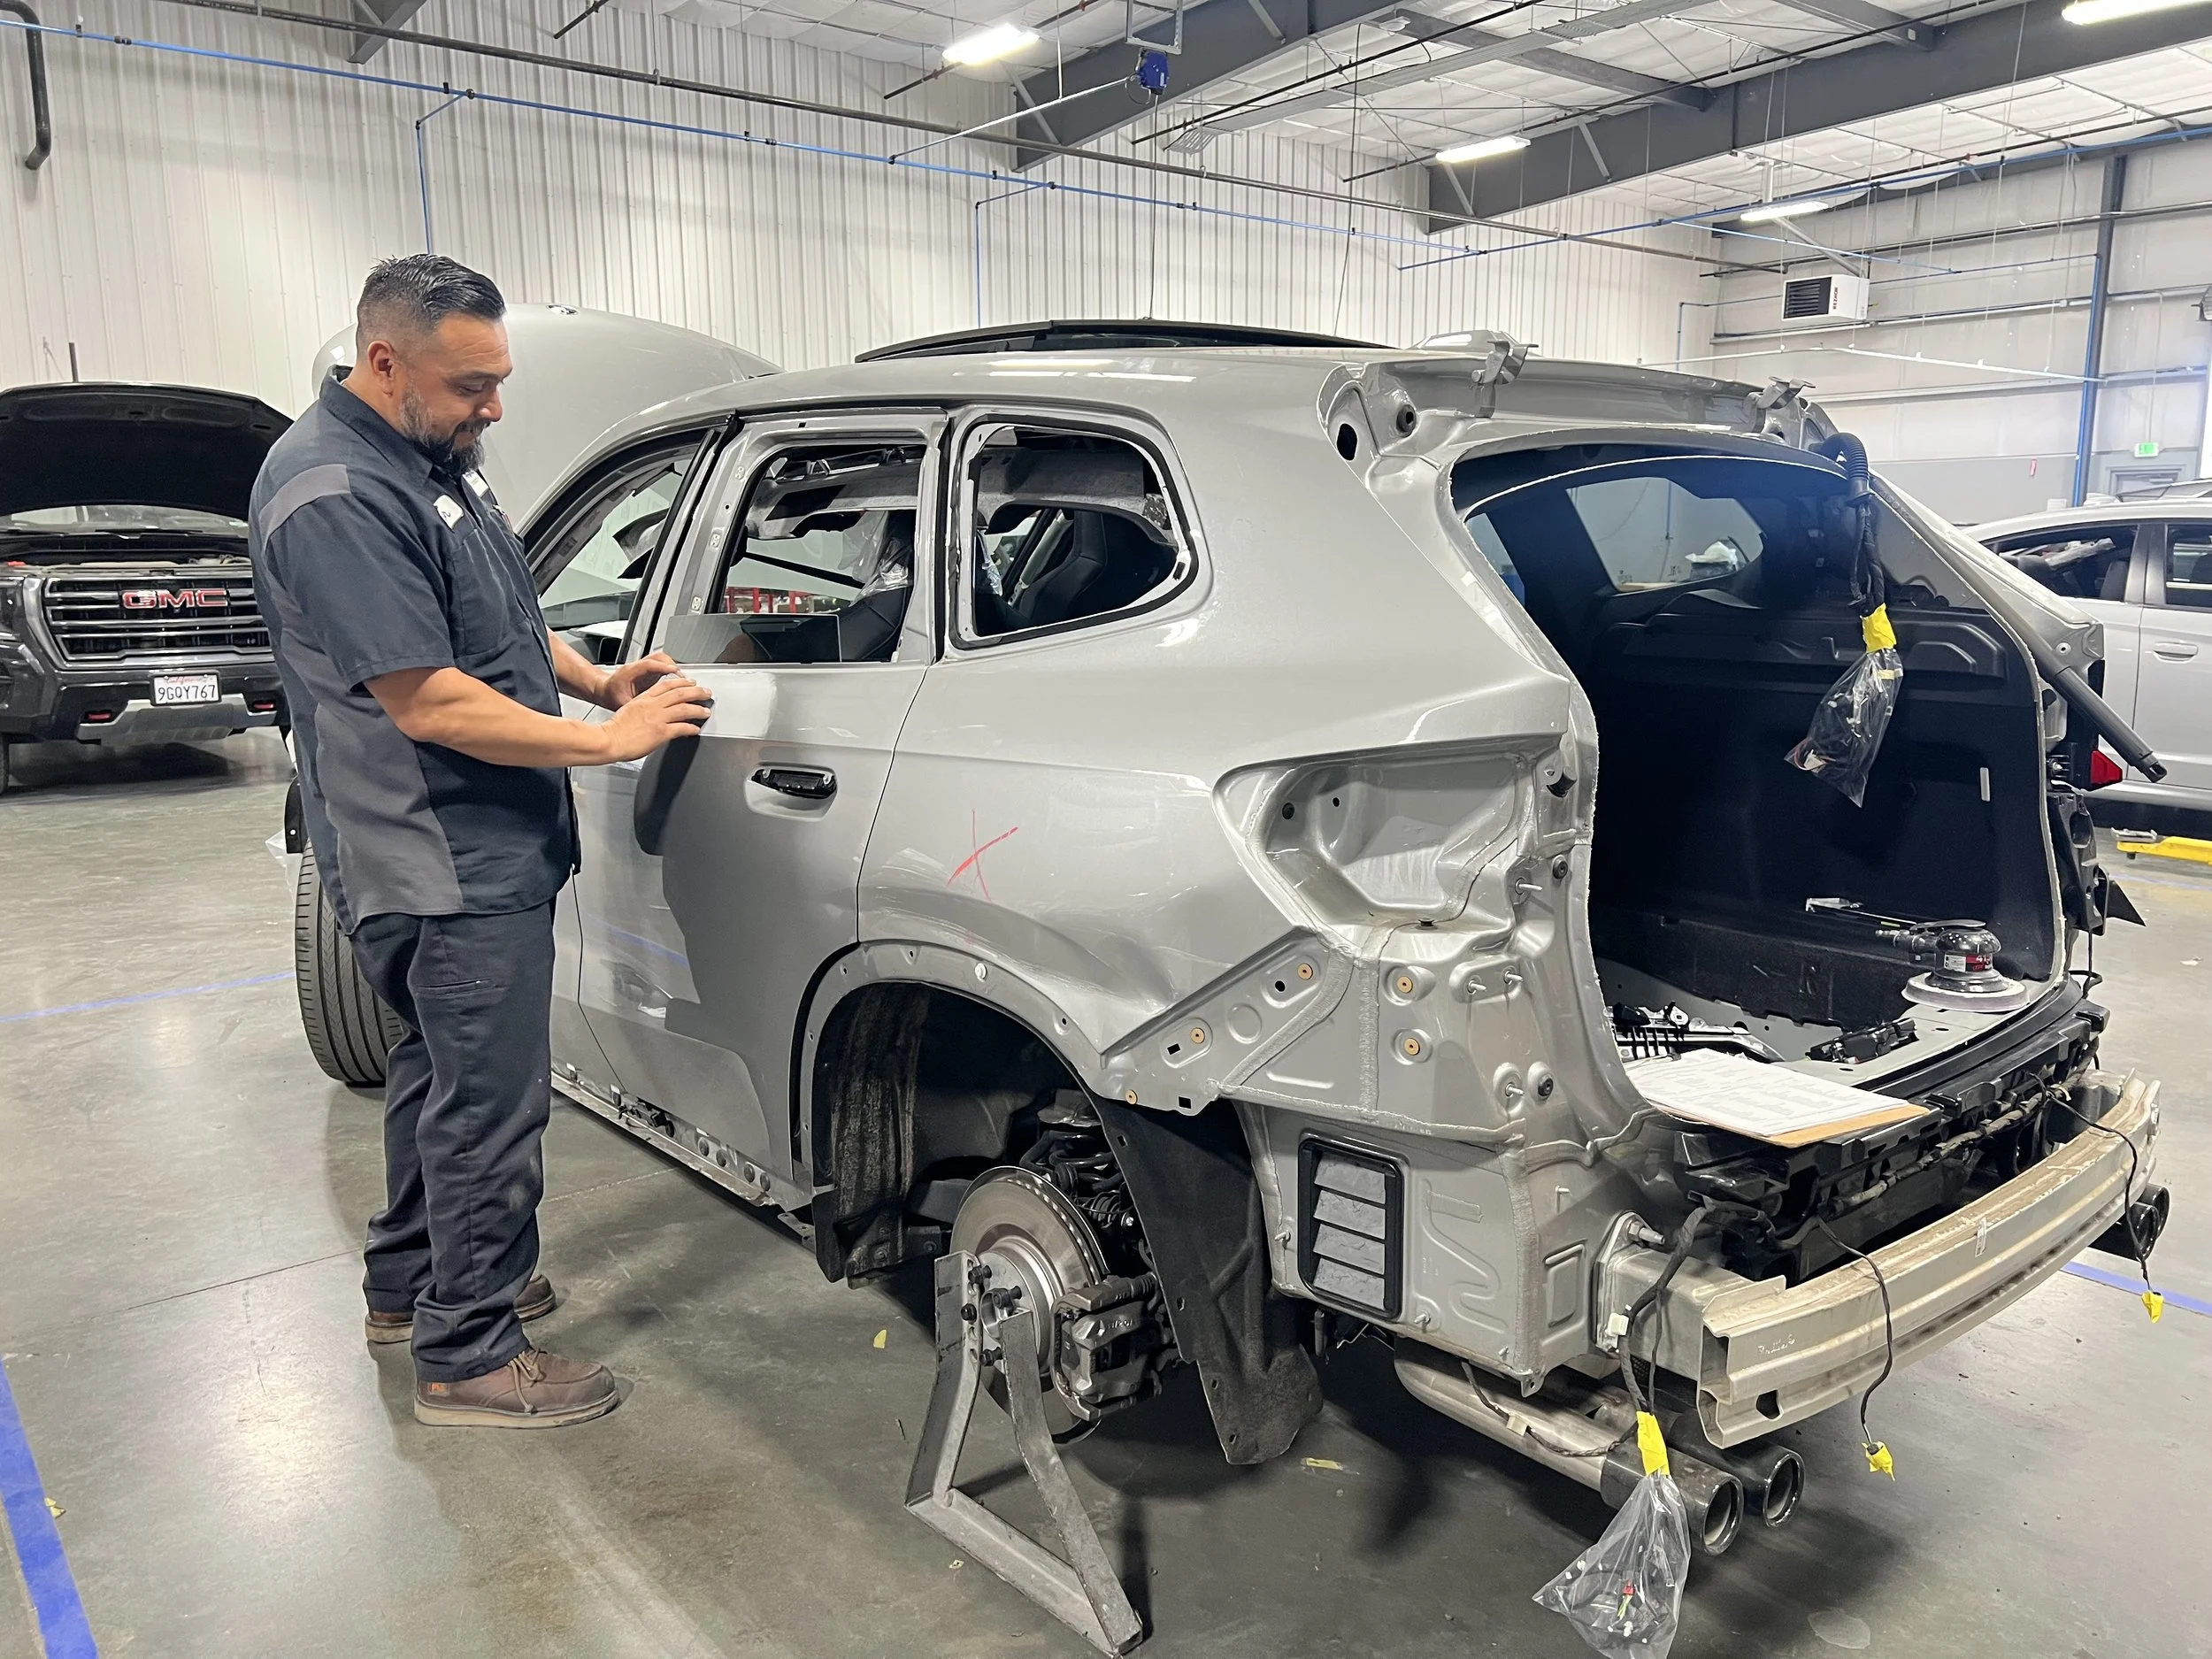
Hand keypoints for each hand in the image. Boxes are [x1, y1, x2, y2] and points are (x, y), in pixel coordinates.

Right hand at [597, 672, 711, 761]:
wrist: (609, 740)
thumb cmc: (615, 729)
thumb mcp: (629, 709)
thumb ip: (643, 707)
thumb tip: (654, 712)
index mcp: (644, 698)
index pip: (667, 685)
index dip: (681, 682)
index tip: (690, 682)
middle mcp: (652, 705)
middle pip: (679, 693)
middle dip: (696, 691)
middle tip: (705, 692)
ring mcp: (657, 718)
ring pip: (684, 708)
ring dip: (698, 709)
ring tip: (706, 711)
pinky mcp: (661, 732)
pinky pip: (681, 728)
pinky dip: (691, 728)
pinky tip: (695, 729)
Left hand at [601, 651, 680, 709]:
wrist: (605, 691)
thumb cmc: (612, 696)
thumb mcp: (622, 703)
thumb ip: (636, 708)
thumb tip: (649, 714)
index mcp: (629, 671)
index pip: (649, 664)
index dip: (663, 667)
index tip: (675, 672)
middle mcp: (638, 666)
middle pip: (658, 658)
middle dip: (673, 666)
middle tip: (683, 679)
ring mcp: (644, 667)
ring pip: (662, 659)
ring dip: (673, 668)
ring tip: (682, 680)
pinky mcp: (649, 670)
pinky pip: (663, 665)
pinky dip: (671, 671)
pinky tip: (676, 682)